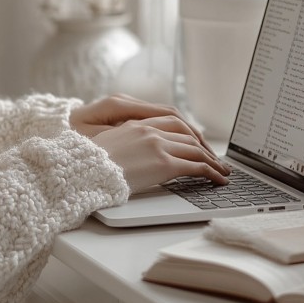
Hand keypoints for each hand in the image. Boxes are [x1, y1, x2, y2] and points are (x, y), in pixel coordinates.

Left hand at [70, 93, 209, 148]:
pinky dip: (173, 134)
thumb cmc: (67, 140)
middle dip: (194, 135)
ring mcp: (126, 109)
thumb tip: (151, 142)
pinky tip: (183, 148)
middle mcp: (126, 103)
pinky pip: (155, 122)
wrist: (49, 134)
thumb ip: (122, 140)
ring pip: (166, 118)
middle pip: (171, 115)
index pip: (166, 115)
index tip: (204, 149)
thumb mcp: (92, 142)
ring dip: (186, 135)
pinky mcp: (123, 117)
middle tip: (212, 155)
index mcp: (120, 105)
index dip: (189, 132)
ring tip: (204, 153)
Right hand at [91, 115, 230, 193]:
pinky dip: (212, 172)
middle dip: (205, 148)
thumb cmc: (87, 165)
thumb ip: (125, 145)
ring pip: (196, 150)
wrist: (81, 170)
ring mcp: (158, 145)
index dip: (189, 134)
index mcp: (135, 124)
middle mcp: (149, 130)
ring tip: (222, 172)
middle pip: (188, 136)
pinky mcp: (163, 163)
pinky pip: (196, 166)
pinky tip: (218, 180)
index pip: (172, 123)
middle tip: (215, 160)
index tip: (198, 143)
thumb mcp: (106, 147)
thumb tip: (134, 157)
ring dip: (212, 162)